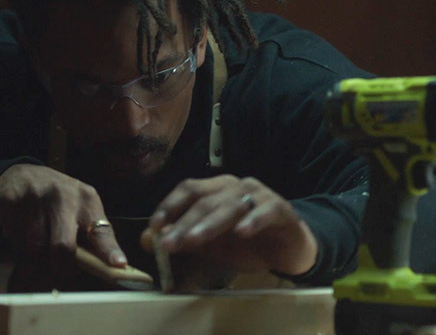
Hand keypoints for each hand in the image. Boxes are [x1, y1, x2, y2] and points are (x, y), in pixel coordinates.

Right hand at [0, 164, 126, 274]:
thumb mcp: (81, 207)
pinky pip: (12, 237)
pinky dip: (16, 239)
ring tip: (36, 235)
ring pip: (34, 247)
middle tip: (59, 269)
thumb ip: (91, 233)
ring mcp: (36, 196)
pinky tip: (20, 225)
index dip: (108, 250)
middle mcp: (64, 195)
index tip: (119, 264)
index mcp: (87, 199)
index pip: (100, 230)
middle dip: (60, 265)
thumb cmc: (59, 200)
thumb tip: (108, 266)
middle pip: (63, 246)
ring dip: (35, 252)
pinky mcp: (11, 199)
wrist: (24, 174)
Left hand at [145, 175, 317, 274]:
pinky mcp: (280, 209)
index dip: (170, 205)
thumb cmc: (248, 243)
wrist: (289, 248)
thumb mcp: (212, 245)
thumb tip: (147, 239)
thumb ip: (183, 239)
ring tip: (192, 240)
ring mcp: (260, 195)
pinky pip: (266, 211)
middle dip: (184, 222)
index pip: (189, 189)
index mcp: (218, 190)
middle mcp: (237, 186)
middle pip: (206, 200)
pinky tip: (242, 233)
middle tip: (168, 244)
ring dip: (209, 223)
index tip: (155, 226)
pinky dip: (253, 221)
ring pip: (231, 205)